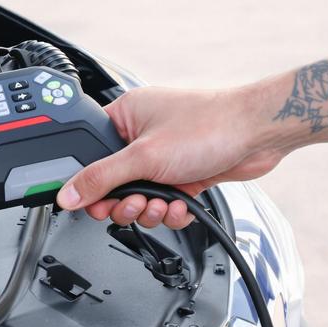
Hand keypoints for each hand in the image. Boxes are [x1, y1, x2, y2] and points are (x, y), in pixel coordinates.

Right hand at [56, 85, 286, 228]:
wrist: (259, 134)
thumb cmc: (209, 125)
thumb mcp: (143, 157)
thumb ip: (101, 178)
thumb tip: (68, 194)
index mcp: (122, 116)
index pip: (89, 155)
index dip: (89, 184)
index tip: (93, 202)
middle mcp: (140, 136)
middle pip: (113, 183)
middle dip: (126, 202)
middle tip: (135, 205)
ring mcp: (163, 157)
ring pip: (140, 197)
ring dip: (151, 208)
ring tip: (163, 204)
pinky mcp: (183, 175)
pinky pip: (164, 202)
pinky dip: (171, 210)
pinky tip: (181, 205)